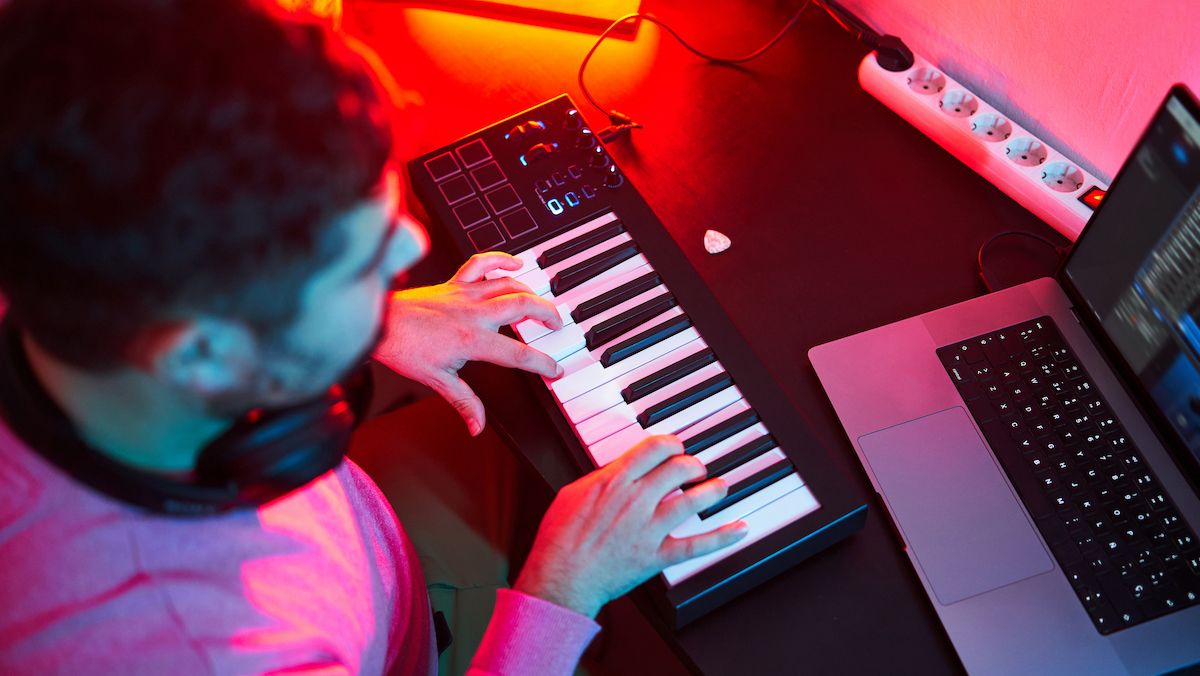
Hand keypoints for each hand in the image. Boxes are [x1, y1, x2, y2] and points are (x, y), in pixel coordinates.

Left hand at [374, 252, 562, 435]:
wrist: (378, 323)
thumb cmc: (402, 348)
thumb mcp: (436, 381)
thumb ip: (464, 402)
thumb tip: (478, 426)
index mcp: (471, 340)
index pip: (517, 353)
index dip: (542, 363)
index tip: (555, 369)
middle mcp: (473, 313)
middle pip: (522, 305)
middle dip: (547, 314)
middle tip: (558, 325)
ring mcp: (464, 295)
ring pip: (508, 284)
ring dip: (531, 291)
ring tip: (543, 303)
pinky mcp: (454, 284)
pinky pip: (481, 264)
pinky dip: (501, 260)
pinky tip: (516, 263)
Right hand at [514, 436, 748, 617]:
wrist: (560, 578)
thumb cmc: (559, 539)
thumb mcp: (573, 493)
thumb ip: (601, 478)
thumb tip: (617, 470)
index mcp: (615, 481)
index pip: (655, 447)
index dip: (672, 443)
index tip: (676, 447)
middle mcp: (637, 500)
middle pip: (679, 468)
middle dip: (693, 464)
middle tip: (696, 468)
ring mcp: (650, 529)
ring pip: (694, 500)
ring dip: (713, 490)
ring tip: (719, 487)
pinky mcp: (657, 556)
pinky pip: (697, 545)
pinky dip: (723, 537)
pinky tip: (739, 529)